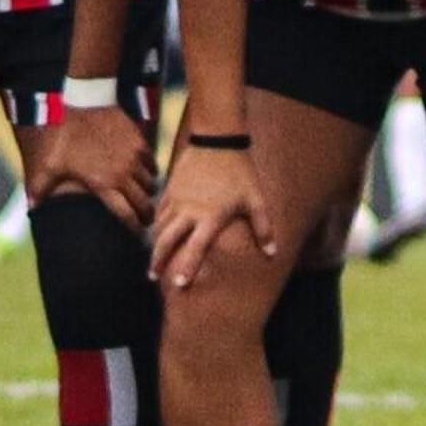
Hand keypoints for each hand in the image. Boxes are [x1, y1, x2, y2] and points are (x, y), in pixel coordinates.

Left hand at [26, 106, 155, 229]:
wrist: (84, 100)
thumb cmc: (64, 135)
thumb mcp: (49, 163)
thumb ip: (40, 188)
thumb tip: (31, 208)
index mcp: (104, 184)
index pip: (127, 215)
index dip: (134, 228)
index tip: (137, 236)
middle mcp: (124, 173)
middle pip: (144, 203)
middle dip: (146, 215)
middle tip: (145, 221)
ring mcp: (134, 156)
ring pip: (151, 183)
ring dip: (148, 192)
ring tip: (144, 197)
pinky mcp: (140, 140)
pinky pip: (152, 163)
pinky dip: (150, 171)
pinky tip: (143, 173)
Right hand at [148, 144, 279, 290]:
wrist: (218, 139)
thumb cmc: (240, 171)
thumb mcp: (256, 199)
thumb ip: (263, 228)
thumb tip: (273, 253)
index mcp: (210, 216)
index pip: (195, 248)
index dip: (187, 268)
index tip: (179, 285)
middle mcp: (189, 211)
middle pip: (166, 240)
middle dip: (158, 261)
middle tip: (153, 279)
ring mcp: (177, 199)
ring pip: (159, 226)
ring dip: (154, 245)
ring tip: (153, 261)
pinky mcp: (171, 189)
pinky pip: (159, 211)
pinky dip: (156, 224)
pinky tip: (155, 234)